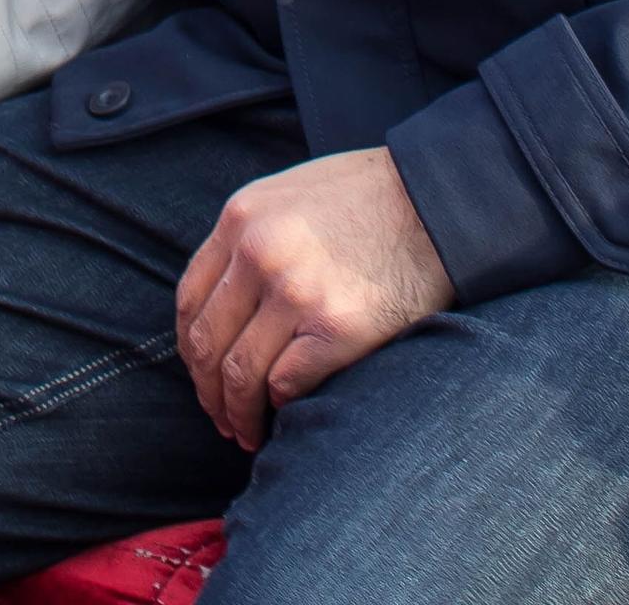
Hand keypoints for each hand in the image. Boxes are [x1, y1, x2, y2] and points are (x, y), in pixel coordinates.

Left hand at [174, 148, 453, 450]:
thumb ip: (252, 237)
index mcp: (241, 218)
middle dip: (208, 393)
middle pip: (207, 343)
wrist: (438, 200)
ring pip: (240, 374)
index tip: (203, 376)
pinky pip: (287, 383)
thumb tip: (226, 302)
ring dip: (238, 414)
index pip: (191, 301)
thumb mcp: (290, 194)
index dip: (190, 351)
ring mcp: (295, 291)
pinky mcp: (336, 327)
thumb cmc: (370, 198)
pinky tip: (286, 415)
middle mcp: (259, 254)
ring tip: (247, 433)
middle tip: (221, 419)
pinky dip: (280, 406)